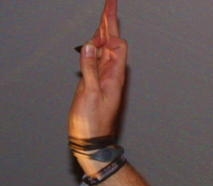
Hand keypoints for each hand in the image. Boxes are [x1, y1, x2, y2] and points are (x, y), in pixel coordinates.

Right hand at [69, 0, 126, 139]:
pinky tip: (95, 41)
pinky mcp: (97, 84)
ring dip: (103, 33)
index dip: (112, 27)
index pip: (117, 45)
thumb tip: (90, 46)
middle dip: (110, 23)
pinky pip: (98, 61)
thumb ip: (90, 69)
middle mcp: (112, 76)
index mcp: (115, 77)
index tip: (110, 9)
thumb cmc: (93, 122)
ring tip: (104, 15)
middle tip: (110, 4)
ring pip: (105, 50)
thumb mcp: (90, 94)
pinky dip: (96, 48)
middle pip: (112, 44)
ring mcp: (105, 79)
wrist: (92, 141)